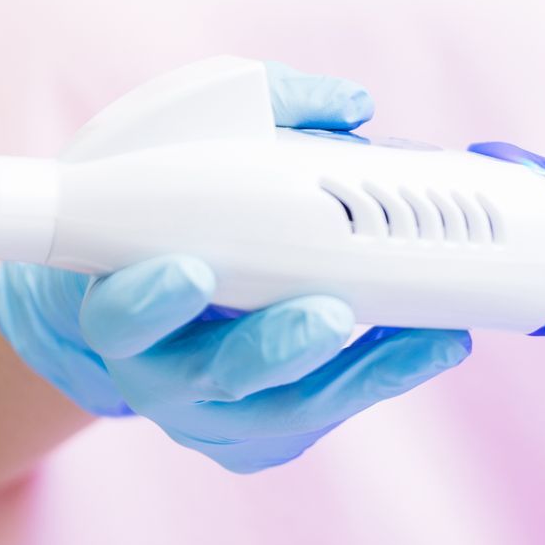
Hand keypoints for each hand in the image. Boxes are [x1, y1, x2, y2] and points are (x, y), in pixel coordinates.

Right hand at [0, 62, 471, 471]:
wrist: (146, 302)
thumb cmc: (168, 216)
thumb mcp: (189, 146)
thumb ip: (265, 109)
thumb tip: (351, 106)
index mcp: (114, 303)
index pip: (116, 316)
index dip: (149, 301)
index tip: (194, 271)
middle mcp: (154, 371)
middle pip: (210, 377)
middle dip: (276, 348)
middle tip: (332, 313)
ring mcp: (207, 413)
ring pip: (282, 411)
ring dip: (358, 375)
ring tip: (427, 339)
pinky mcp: (258, 437)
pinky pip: (318, 420)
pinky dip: (377, 383)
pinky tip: (429, 349)